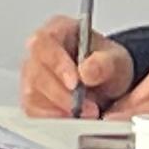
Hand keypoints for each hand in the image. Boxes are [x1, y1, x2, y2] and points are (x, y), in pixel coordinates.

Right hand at [21, 15, 135, 117]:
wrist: (108, 82)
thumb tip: (87, 70)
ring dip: (60, 109)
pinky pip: (34, 111)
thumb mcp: (116, 60)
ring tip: (87, 113)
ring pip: (33, 94)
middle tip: (87, 107)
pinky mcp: (32, 97)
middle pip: (36, 72)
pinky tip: (72, 119)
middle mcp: (40, 51)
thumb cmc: (107, 63)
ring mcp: (32, 75)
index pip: (44, 42)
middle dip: (62, 94)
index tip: (75, 83)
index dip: (57, 64)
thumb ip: (104, 63)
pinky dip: (54, 118)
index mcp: (58, 30)